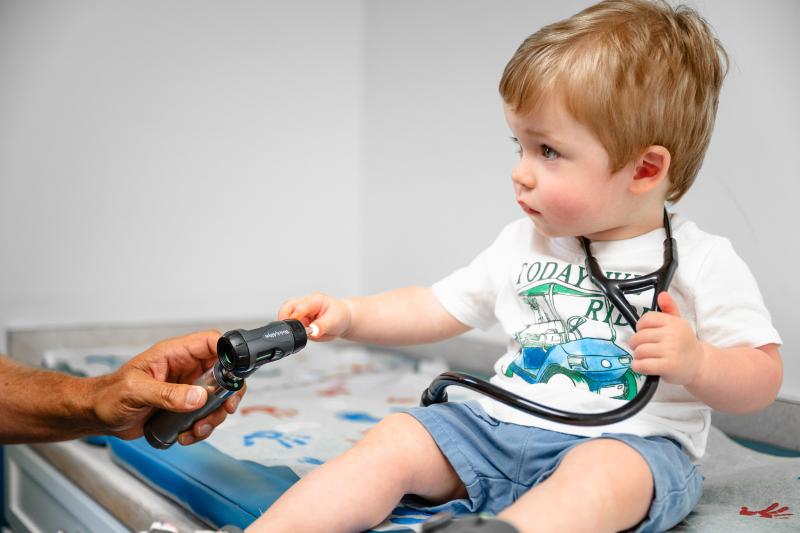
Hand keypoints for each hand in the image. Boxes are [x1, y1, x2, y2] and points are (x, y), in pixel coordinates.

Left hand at [89, 330, 244, 443]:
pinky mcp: (184, 406)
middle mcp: (185, 368)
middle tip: (226, 408)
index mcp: (174, 354)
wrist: (97, 416)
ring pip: (218, 397)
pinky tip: (187, 434)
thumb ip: (168, 394)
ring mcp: (187, 388)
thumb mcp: (136, 391)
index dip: (228, 352)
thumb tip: (198, 397)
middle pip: (224, 372)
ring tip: (198, 428)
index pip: (211, 342)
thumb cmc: (109, 395)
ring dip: (215, 415)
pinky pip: (205, 415)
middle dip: (229, 392)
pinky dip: (202, 427)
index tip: (234, 372)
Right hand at [278, 292, 351, 341]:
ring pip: (285, 315)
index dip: (296, 317)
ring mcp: (300, 312)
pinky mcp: (299, 321)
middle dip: (285, 319)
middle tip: (291, 331)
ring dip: (289, 326)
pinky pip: (290, 325)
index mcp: (314, 300)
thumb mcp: (335, 321)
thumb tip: (312, 331)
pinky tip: (303, 334)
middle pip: (286, 307)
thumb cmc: (340, 316)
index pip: (299, 306)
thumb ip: (322, 326)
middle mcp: (305, 304)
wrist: (343, 319)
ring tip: (301, 333)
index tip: (299, 328)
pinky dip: (293, 331)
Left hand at [628, 292, 705, 385]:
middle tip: (643, 348)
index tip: (644, 332)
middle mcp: (672, 335)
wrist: (699, 364)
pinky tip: (642, 366)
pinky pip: (642, 365)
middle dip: (636, 344)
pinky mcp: (667, 366)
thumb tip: (662, 295)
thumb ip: (669, 308)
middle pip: (639, 337)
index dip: (640, 327)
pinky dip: (638, 366)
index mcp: (673, 322)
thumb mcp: (679, 322)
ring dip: (638, 356)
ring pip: (639, 351)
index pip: (645, 320)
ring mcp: (670, 351)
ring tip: (646, 357)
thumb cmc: (684, 343)